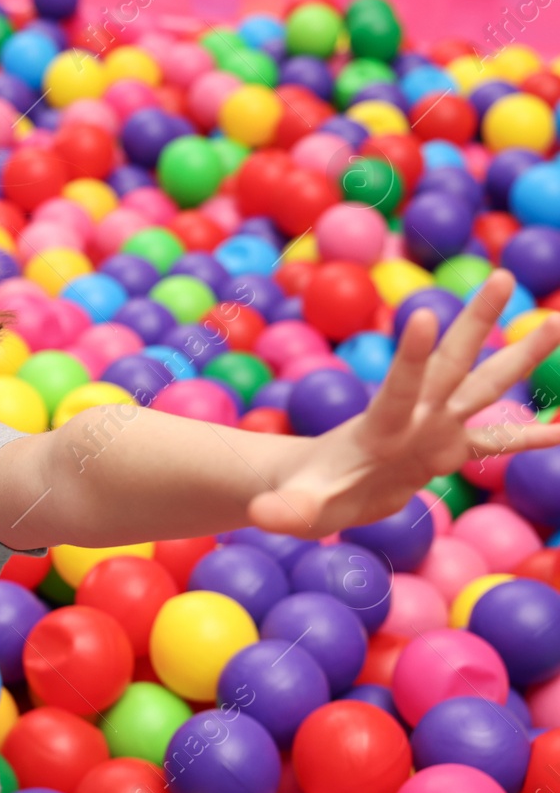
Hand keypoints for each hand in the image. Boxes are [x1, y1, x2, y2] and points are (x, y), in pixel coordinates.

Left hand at [248, 269, 559, 539]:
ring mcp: (434, 430)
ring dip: (519, 358)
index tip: (423, 312)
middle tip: (505, 276)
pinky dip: (530, 437)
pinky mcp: (446, 451)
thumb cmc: (305, 494)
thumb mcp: (294, 507)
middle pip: (453, 362)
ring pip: (483, 386)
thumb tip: (260, 516)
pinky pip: (497, 443)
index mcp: (380, 425)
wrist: (318, 491)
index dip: (412, 355)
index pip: (399, 385)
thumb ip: (285, 510)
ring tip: (555, 323)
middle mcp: (414, 417)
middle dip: (477, 322)